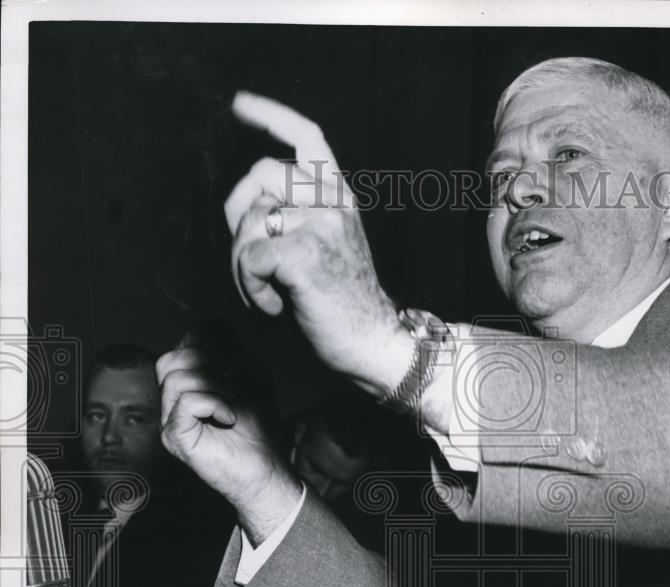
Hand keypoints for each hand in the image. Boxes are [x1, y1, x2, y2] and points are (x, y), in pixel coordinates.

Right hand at [157, 324, 300, 544]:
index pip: (186, 341)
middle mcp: (173, 399)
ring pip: (175, 377)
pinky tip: (229, 417)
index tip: (237, 365)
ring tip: (234, 402)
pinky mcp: (174, 437)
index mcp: (190, 381)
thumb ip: (232, 352)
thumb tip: (211, 329)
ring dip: (214, 384)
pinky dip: (214, 403)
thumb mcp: (253, 379)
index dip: (212, 343)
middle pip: (172, 357)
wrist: (267, 469)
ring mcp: (169, 419)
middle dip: (211, 364)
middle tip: (237, 386)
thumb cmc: (260, 427)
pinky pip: (185, 402)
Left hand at [224, 92, 412, 396]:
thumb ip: (298, 211)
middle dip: (238, 213)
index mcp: (340, 196)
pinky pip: (249, 259)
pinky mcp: (304, 255)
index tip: (240, 105)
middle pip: (261, 174)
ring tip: (268, 290)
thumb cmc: (343, 300)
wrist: (374, 342)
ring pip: (250, 222)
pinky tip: (275, 305)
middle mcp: (333, 202)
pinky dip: (251, 288)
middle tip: (250, 257)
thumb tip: (249, 201)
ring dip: (244, 264)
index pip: (308, 137)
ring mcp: (322, 226)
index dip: (271, 116)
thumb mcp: (326, 242)